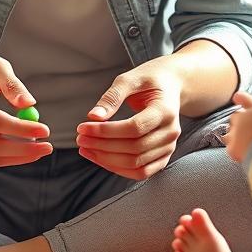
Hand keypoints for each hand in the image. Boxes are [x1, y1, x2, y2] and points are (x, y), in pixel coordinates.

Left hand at [76, 63, 182, 179]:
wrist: (170, 86)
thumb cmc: (148, 80)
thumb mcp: (130, 79)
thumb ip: (112, 97)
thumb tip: (93, 117)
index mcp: (165, 110)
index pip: (134, 128)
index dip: (106, 131)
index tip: (82, 127)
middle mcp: (170, 132)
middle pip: (134, 149)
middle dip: (102, 146)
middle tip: (80, 139)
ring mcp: (169, 146)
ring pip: (137, 165)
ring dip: (107, 160)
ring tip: (86, 149)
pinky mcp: (163, 156)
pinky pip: (141, 172)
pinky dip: (119, 169)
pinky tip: (100, 158)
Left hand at [222, 91, 251, 163]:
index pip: (241, 96)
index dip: (241, 98)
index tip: (240, 100)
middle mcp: (242, 118)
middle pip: (236, 115)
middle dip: (242, 120)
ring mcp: (235, 132)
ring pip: (230, 129)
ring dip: (236, 132)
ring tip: (248, 140)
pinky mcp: (232, 147)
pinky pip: (229, 144)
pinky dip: (235, 146)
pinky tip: (245, 149)